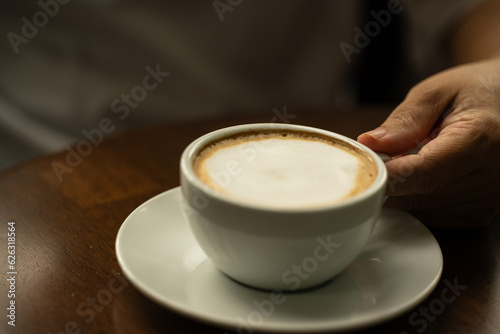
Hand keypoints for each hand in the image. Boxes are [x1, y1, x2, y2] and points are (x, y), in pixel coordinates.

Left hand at [358, 57, 499, 227]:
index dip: (388, 174)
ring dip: (402, 192)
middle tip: (376, 159)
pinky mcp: (483, 212)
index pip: (424, 173)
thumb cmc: (473, 91)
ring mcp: (491, 199)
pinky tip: (419, 177)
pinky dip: (418, 200)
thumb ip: (403, 121)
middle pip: (420, 196)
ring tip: (403, 161)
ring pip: (423, 211)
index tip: (364, 165)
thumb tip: (370, 145)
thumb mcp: (435, 92)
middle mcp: (492, 176)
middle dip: (388, 181)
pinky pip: (435, 216)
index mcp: (481, 139)